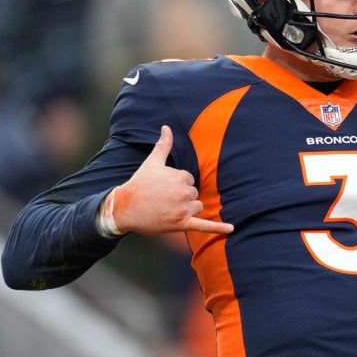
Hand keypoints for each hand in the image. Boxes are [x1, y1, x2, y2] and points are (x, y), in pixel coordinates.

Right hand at [111, 126, 233, 234]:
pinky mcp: (181, 224)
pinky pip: (204, 225)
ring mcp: (183, 209)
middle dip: (182, 197)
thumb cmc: (139, 184)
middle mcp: (184, 192)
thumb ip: (163, 145)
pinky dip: (219, 228)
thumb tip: (166, 127)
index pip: (190, 180)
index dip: (177, 184)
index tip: (163, 187)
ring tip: (167, 209)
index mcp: (180, 177)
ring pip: (197, 207)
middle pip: (194, 194)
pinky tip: (231, 228)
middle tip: (163, 199)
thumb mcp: (152, 162)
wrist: (125, 207)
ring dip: (187, 209)